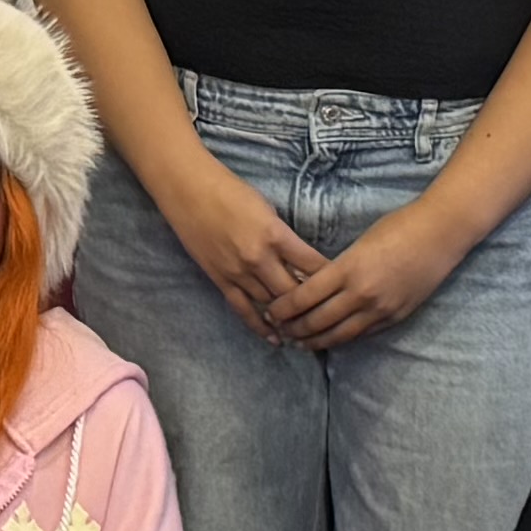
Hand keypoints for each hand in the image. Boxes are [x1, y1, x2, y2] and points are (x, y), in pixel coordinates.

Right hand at [158, 153, 333, 340]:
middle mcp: (259, 258)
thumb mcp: (268, 209)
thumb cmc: (231, 192)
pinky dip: (260, 326)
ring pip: (271, 304)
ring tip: (307, 328)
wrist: (189, 192)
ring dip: (290, 317)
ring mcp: (239, 272)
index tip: (341, 286)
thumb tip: (300, 261)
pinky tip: (275, 338)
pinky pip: (244, 309)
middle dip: (312, 304)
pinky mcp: (221, 280)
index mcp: (276, 235)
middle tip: (327, 313)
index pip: (311, 265)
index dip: (329, 278)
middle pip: (294, 292)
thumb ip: (284, 237)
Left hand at [267, 196, 470, 352]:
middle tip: (279, 330)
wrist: (440, 234)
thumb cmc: (398, 227)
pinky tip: (331, 339)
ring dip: (315, 341)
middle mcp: (361, 294)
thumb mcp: (359, 242)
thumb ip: (338, 267)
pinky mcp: (395, 317)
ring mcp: (380, 309)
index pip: (304, 297)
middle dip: (293, 329)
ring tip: (299, 343)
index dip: (283, 308)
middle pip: (317, 321)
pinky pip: (362, 334)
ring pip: (339, 335)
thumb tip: (313, 285)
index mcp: (348, 269)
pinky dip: (342, 339)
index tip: (270, 311)